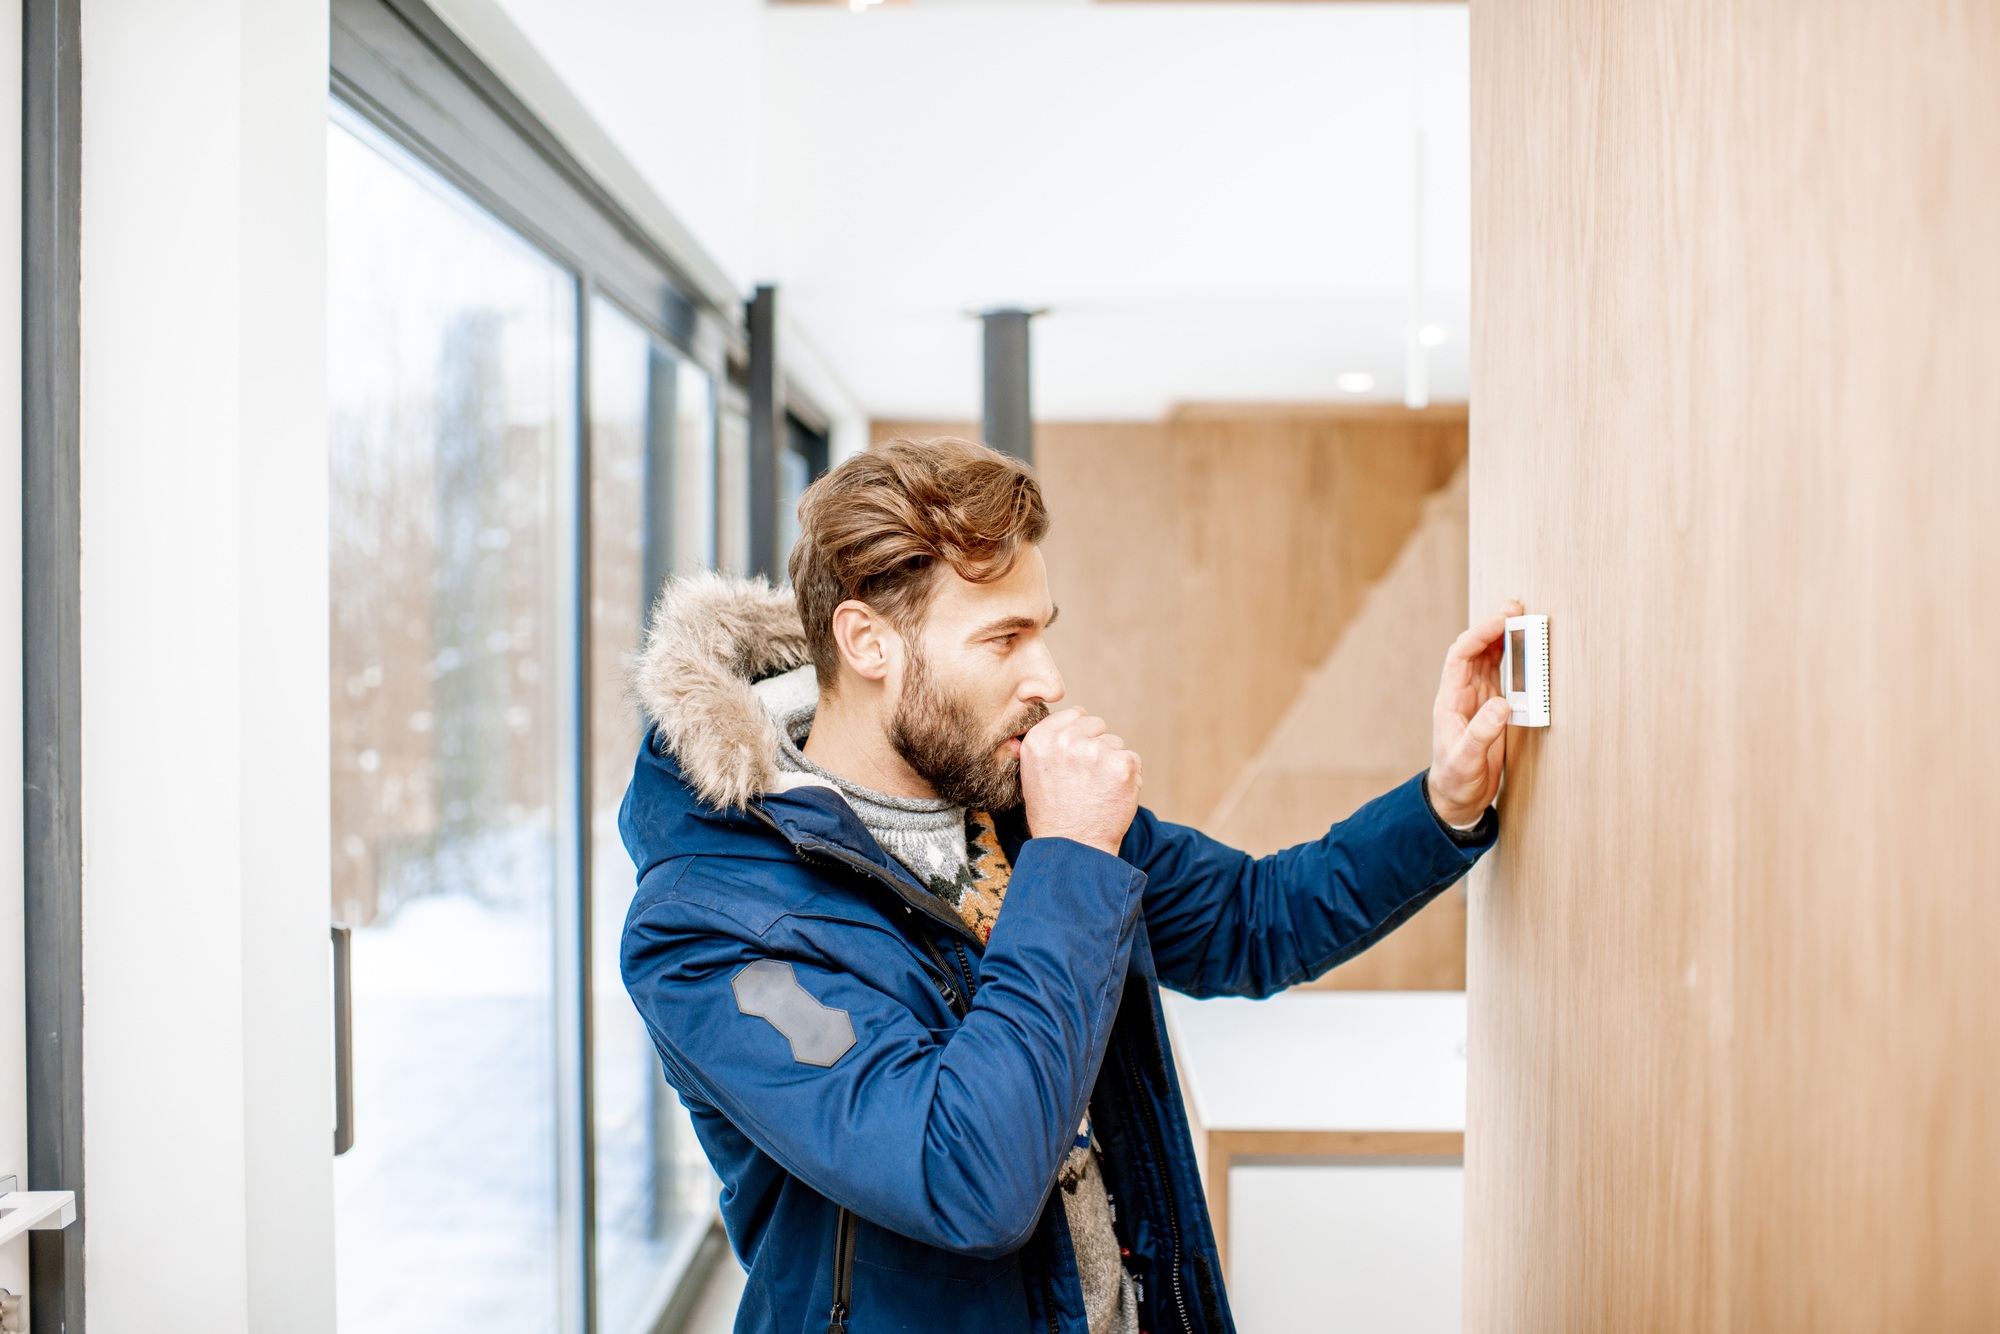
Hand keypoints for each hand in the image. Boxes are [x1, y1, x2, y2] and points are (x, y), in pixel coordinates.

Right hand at [1019, 707, 1142, 856]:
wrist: (1074, 848)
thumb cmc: (1054, 814)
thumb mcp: (1032, 774)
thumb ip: (1048, 744)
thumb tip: (1066, 723)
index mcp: (1040, 739)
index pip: (1073, 714)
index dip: (1078, 736)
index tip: (1076, 758)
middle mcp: (1066, 740)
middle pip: (1096, 724)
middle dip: (1096, 746)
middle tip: (1086, 778)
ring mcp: (1095, 751)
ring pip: (1115, 743)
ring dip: (1111, 763)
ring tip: (1097, 791)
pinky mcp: (1122, 764)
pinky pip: (1132, 759)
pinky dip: (1128, 777)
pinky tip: (1112, 795)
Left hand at [1427, 599, 1523, 826]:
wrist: (1457, 799)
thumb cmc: (1456, 780)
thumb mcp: (1466, 759)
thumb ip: (1481, 733)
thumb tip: (1501, 704)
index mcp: (1450, 700)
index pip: (1461, 656)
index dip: (1480, 634)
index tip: (1502, 621)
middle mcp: (1462, 695)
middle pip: (1475, 650)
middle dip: (1493, 626)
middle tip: (1515, 607)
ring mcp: (1477, 700)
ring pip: (1488, 659)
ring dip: (1503, 638)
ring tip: (1521, 618)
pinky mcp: (1492, 710)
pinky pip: (1502, 676)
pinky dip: (1513, 659)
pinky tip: (1524, 648)